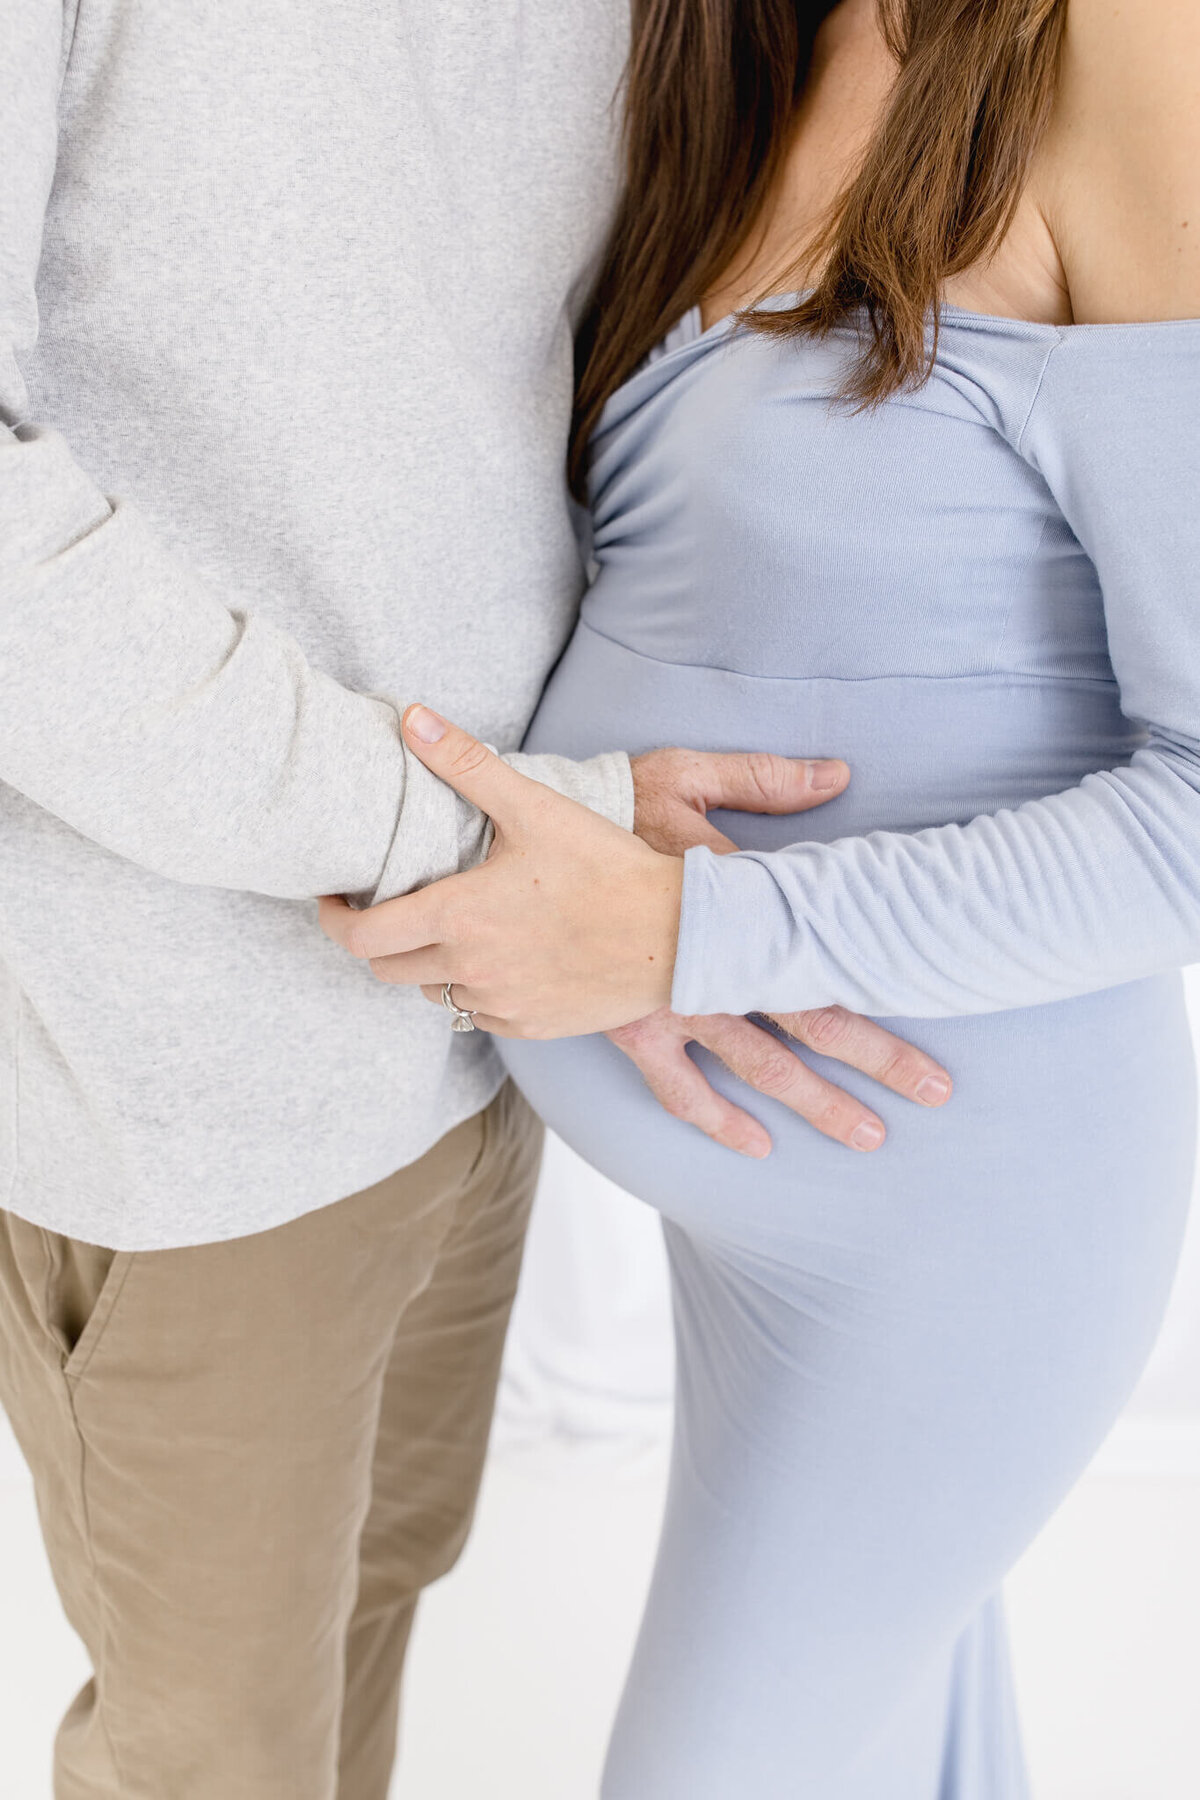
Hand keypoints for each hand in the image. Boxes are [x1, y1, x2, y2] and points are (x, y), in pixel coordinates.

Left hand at [318, 707, 846, 1038]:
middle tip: (390, 908)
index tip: (334, 902)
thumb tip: (410, 719)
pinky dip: (475, 988)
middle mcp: (469, 970)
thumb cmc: (608, 869)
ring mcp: (500, 1005)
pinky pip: (479, 1014)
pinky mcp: (531, 1026)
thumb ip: (465, 763)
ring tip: (451, 927)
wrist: (679, 936)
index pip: (360, 937)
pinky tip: (500, 957)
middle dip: (377, 939)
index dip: (334, 921)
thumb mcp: (535, 807)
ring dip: (428, 963)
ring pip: (433, 992)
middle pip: (386, 969)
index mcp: (457, 918)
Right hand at [610, 747, 951, 1156]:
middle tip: (936, 1092)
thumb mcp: (682, 772)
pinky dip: (717, 1118)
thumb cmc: (603, 801)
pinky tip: (756, 1145)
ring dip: (815, 1101)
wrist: (508, 846)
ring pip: (758, 1063)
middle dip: (878, 1056)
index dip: (886, 972)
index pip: (826, 942)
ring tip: (868, 1135)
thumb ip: (763, 778)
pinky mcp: (629, 1026)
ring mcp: (671, 1002)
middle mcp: (713, 960)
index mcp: (736, 897)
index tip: (945, 991)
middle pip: (811, 1017)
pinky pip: (678, 1086)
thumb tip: (838, 774)